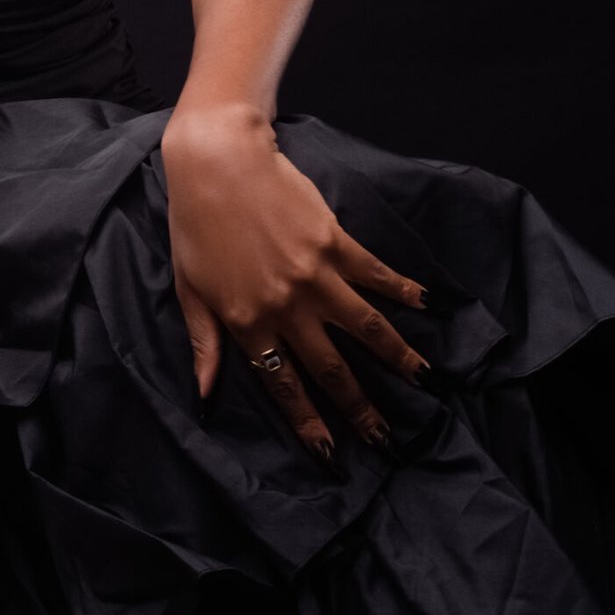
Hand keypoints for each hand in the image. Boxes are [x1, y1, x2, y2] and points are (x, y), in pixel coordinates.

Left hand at [162, 103, 432, 465]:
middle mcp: (286, 307)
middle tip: (387, 436)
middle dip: (360, 408)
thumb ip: (203, 341)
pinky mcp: (334, 241)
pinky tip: (423, 303)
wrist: (217, 160)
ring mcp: (314, 275)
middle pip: (331, 368)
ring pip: (365, 327)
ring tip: (422, 380)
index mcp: (248, 322)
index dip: (309, 423)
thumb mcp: (190, 287)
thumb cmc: (195, 222)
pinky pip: (374, 274)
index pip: (283, 386)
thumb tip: (204, 391)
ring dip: (396, 357)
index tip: (332, 454)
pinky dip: (400, 290)